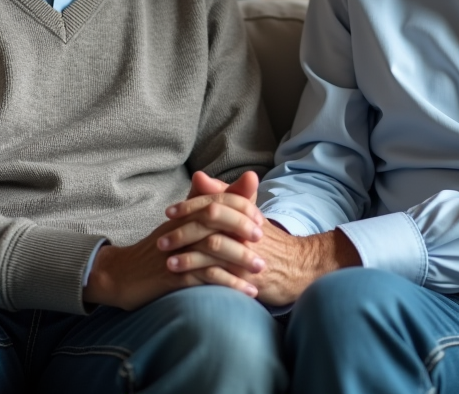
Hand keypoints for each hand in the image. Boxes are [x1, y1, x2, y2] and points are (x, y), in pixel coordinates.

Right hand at [83, 176, 266, 310]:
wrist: (121, 274)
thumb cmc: (156, 249)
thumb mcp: (179, 223)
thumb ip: (202, 201)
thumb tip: (224, 179)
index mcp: (185, 213)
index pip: (218, 200)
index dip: (242, 207)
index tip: (261, 221)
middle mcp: (181, 228)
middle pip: (217, 219)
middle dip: (244, 229)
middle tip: (264, 242)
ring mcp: (177, 252)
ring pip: (213, 249)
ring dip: (241, 259)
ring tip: (261, 270)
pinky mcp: (172, 276)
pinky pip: (204, 278)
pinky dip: (228, 284)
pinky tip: (246, 291)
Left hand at [162, 194, 362, 306]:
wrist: (298, 268)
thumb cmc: (267, 241)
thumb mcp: (248, 215)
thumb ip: (223, 195)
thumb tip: (199, 177)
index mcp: (245, 211)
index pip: (215, 201)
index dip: (190, 206)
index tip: (169, 212)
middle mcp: (246, 229)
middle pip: (210, 222)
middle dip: (182, 231)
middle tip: (160, 240)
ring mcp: (247, 253)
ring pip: (212, 248)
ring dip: (187, 256)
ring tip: (167, 261)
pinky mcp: (247, 277)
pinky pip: (220, 275)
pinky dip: (200, 276)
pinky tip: (184, 280)